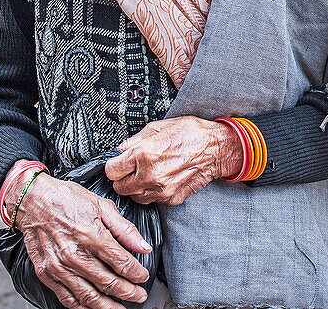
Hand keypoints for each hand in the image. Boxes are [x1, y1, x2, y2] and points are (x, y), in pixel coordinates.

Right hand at [12, 170, 151, 308]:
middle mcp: (75, 255)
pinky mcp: (47, 274)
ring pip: (89, 296)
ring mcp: (60, 267)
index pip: (122, 263)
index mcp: (92, 236)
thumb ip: (125, 229)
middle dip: (128, 292)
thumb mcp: (102, 206)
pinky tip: (93, 307)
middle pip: (108, 282)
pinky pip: (67, 298)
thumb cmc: (67, 199)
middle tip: (139, 296)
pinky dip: (83, 307)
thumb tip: (144, 246)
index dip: (137, 274)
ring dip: (108, 306)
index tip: (143, 277)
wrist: (34, 200)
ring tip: (121, 308)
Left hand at [105, 116, 241, 205]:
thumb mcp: (159, 127)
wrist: (216, 148)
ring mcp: (161, 190)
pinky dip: (152, 192)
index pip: (111, 170)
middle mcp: (150, 175)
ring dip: (136, 187)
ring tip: (147, 174)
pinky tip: (161, 179)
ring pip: (134, 197)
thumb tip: (122, 149)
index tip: (119, 163)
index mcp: (144, 154)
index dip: (114, 165)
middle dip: (123, 178)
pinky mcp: (171, 198)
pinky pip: (152, 200)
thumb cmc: (191, 134)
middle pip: (119, 187)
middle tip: (132, 169)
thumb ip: (135, 140)